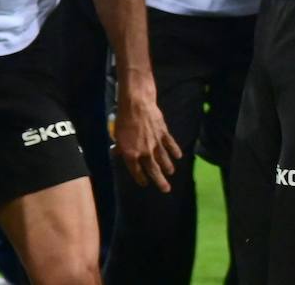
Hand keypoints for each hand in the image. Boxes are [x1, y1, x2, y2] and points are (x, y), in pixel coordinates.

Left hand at [112, 74, 181, 192]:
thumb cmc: (123, 119)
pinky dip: (175, 151)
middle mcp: (144, 152)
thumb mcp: (117, 135)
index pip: (136, 171)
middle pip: (153, 170)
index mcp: (131, 154)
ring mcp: (155, 144)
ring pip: (163, 159)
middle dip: (159, 181)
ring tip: (171, 172)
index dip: (140, 178)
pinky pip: (170, 144)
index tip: (144, 183)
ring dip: (168, 167)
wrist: (136, 104)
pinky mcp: (163, 133)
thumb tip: (115, 153)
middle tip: (166, 189)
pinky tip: (178, 156)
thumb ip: (119, 146)